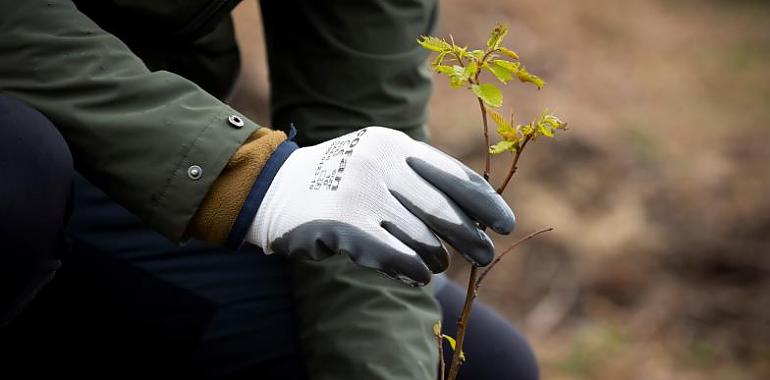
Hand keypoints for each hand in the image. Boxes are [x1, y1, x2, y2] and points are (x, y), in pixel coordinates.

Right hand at [247, 127, 514, 285]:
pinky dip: (413, 269)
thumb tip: (474, 212)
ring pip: (421, 236)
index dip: (484, 202)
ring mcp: (360, 192)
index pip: (452, 174)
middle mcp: (379, 163)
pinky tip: (419, 275)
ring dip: (437, 256)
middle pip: (443, 209)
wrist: (274, 189)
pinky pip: (395, 254)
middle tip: (486, 255)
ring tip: (439, 263)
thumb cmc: (338, 180)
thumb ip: (418, 177)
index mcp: (393, 144)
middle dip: (470, 236)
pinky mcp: (343, 224)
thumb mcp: (377, 160)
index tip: (505, 224)